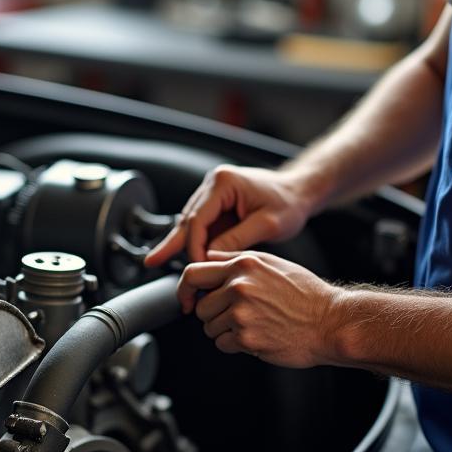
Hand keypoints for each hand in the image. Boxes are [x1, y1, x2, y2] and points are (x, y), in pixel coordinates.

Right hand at [144, 165, 315, 267]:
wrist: (299, 191)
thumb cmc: (289, 203)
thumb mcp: (268, 224)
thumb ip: (237, 239)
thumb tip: (210, 258)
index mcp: (223, 183)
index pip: (198, 218)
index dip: (195, 246)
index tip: (199, 268)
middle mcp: (212, 185)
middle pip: (186, 220)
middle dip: (173, 246)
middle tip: (152, 263)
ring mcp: (212, 195)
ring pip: (188, 224)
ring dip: (176, 246)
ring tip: (154, 262)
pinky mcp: (216, 207)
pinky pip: (198, 227)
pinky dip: (189, 243)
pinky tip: (172, 256)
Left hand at [176, 251, 344, 368]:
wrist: (331, 322)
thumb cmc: (305, 294)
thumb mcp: (271, 262)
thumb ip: (236, 258)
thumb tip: (207, 257)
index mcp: (242, 266)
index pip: (193, 274)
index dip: (184, 289)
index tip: (186, 299)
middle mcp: (239, 287)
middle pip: (200, 306)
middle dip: (212, 314)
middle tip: (235, 315)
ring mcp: (241, 313)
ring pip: (209, 327)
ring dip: (224, 330)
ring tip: (252, 324)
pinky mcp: (246, 338)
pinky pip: (222, 344)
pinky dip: (234, 344)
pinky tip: (255, 336)